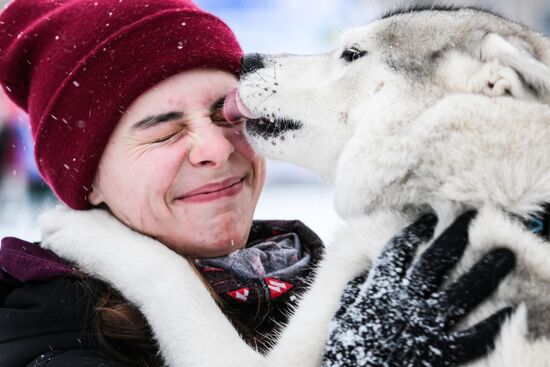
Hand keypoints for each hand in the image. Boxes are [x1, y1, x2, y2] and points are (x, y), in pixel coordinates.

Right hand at [323, 211, 515, 366]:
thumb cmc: (348, 347)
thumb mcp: (344, 313)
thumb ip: (355, 291)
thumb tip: (362, 273)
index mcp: (380, 290)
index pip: (398, 252)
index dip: (414, 232)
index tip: (428, 219)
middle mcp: (405, 302)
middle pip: (434, 263)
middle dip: (454, 237)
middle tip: (471, 217)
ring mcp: (424, 327)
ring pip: (460, 294)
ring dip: (484, 274)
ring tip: (504, 256)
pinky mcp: (438, 352)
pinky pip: (469, 338)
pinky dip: (490, 326)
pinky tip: (508, 312)